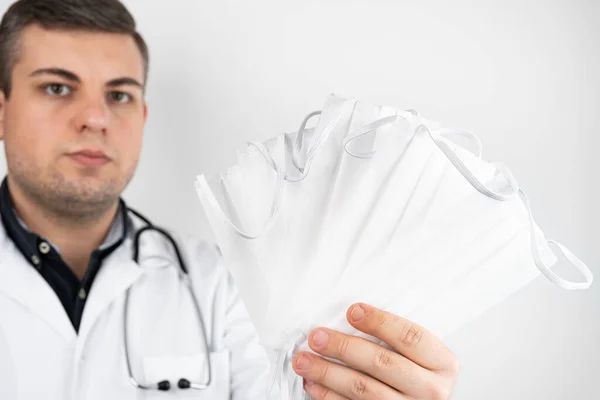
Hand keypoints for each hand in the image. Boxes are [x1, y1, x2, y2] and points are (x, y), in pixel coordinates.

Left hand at [292, 303, 458, 398]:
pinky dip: (328, 396)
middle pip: (382, 363)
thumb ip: (399, 338)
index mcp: (442, 364)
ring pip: (363, 389)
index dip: (380, 322)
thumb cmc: (418, 374)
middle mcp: (430, 390)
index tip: (352, 311)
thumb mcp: (422, 355)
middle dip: (344, 348)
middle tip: (317, 337)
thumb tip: (352, 313)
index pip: (410, 337)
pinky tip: (313, 384)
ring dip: (327, 373)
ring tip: (304, 360)